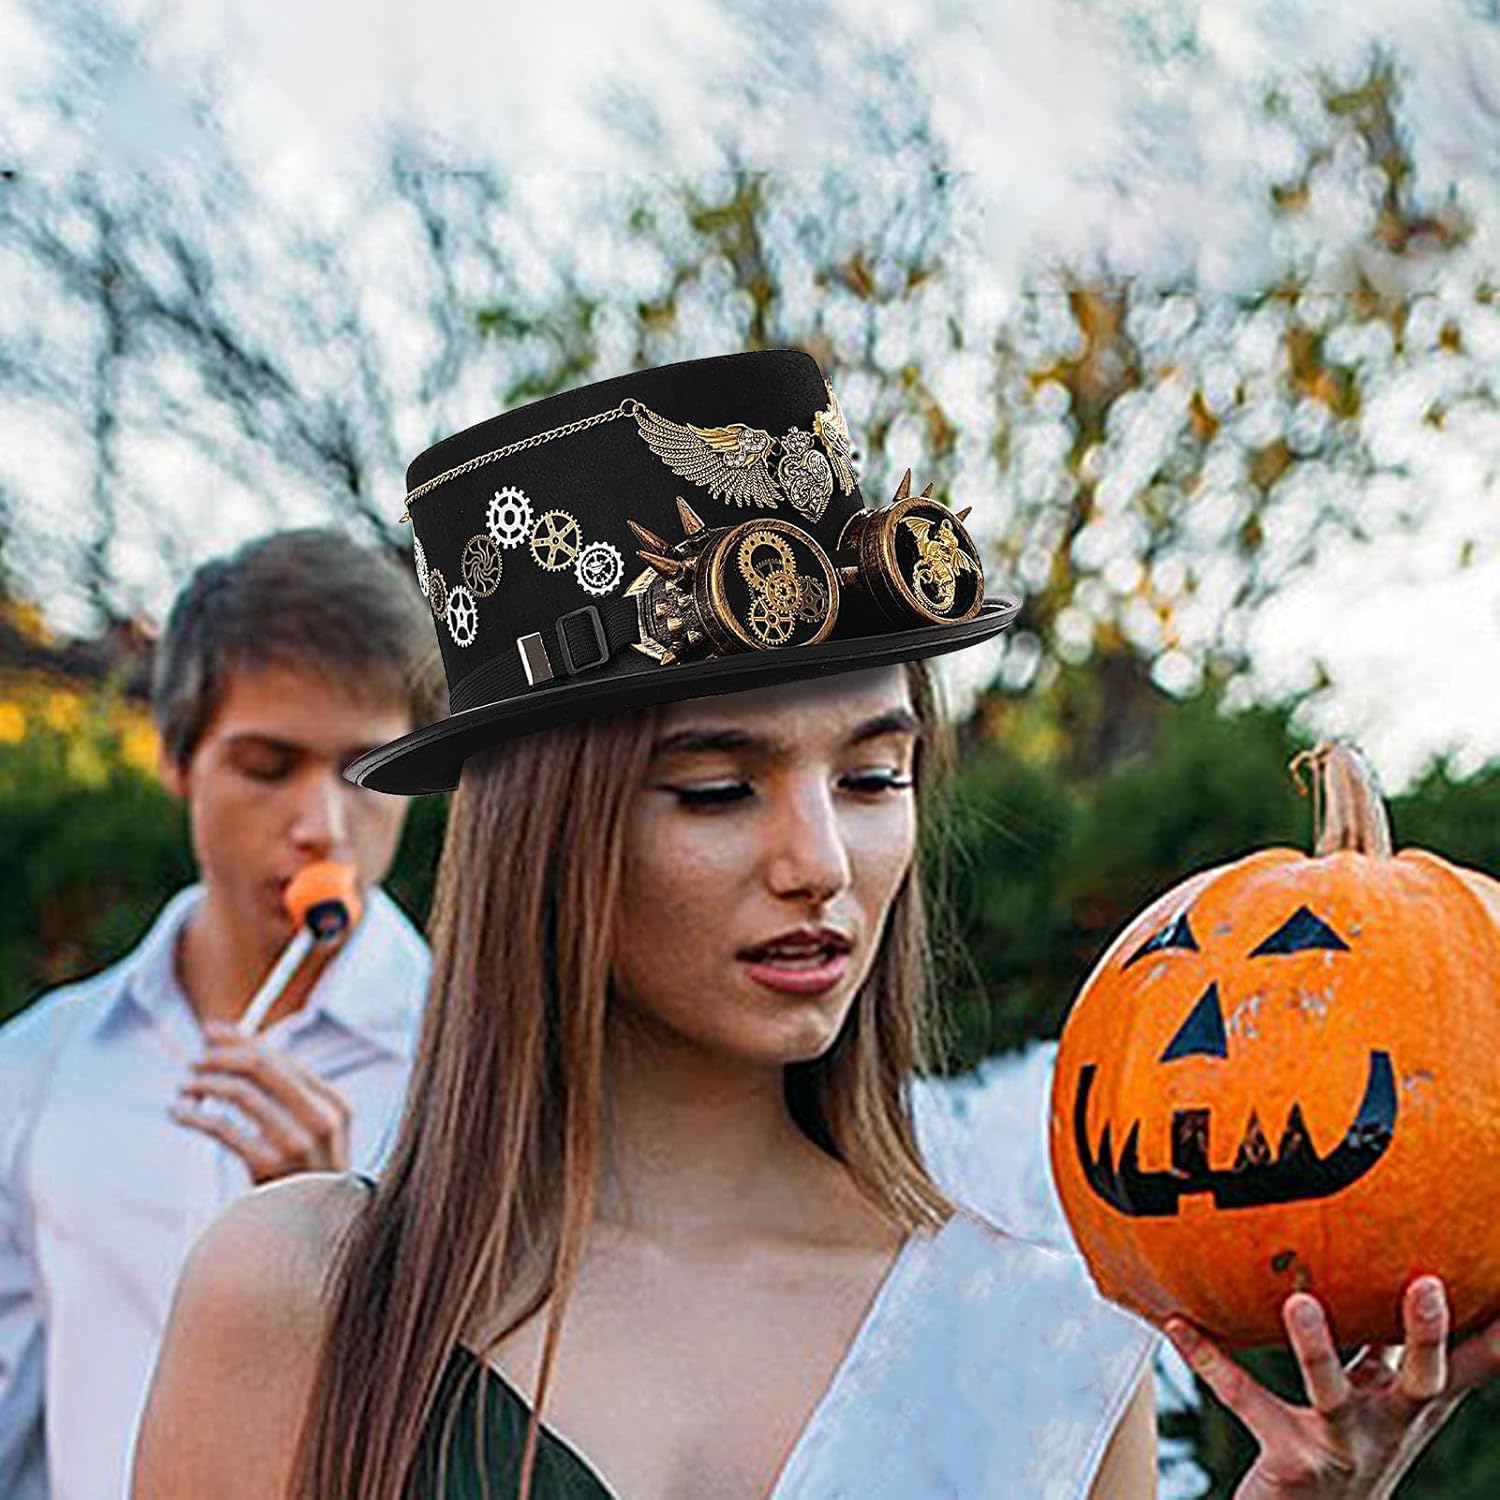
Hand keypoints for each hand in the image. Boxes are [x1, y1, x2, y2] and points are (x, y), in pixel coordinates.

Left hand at [170, 1019, 351, 1182]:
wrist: (315, 1241)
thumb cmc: (305, 1183)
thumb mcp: (309, 1134)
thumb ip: (284, 1095)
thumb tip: (239, 1045)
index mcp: (334, 1104)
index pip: (281, 1057)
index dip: (241, 1039)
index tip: (211, 1032)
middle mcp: (322, 1119)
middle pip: (262, 1066)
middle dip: (221, 1057)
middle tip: (194, 1061)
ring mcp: (299, 1143)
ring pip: (241, 1092)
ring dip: (204, 1083)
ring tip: (185, 1088)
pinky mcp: (271, 1168)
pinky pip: (224, 1128)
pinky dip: (195, 1115)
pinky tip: (179, 1113)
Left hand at [1165, 1278, 1498, 1497]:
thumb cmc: (1347, 1446)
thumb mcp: (1380, 1397)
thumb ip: (1384, 1342)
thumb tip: (1391, 1268)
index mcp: (1411, 1405)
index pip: (1468, 1366)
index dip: (1495, 1335)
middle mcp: (1388, 1427)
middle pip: (1421, 1379)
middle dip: (1427, 1334)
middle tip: (1430, 1284)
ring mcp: (1341, 1448)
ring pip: (1333, 1395)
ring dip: (1316, 1349)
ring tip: (1297, 1300)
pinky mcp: (1290, 1461)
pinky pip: (1244, 1399)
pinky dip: (1209, 1358)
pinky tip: (1177, 1324)